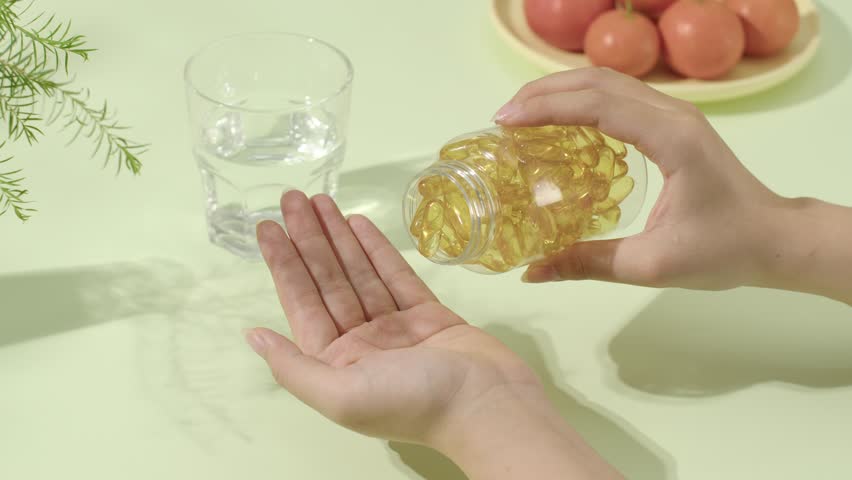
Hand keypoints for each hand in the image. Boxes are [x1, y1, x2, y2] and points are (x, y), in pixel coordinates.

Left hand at [246, 191, 622, 478]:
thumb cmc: (411, 402)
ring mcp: (395, 327)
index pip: (303, 303)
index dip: (284, 263)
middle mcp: (361, 343)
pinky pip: (395, 276)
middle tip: (292, 197)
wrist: (487, 405)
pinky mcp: (428, 315)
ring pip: (359, 273)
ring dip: (338, 237)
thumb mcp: (339, 395)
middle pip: (328, 281)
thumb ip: (292, 366)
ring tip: (320, 201)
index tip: (267, 227)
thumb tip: (252, 336)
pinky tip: (358, 224)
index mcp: (336, 363)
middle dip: (309, 239)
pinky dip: (376, 249)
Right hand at [494, 67, 790, 290]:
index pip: (597, 105)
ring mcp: (675, 114)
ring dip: (561, 90)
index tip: (504, 122)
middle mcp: (673, 114)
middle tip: (502, 117)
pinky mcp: (674, 123)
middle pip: (598, 80)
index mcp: (670, 138)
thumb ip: (588, 263)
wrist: (775, 239)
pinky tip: (559, 122)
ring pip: (608, 81)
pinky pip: (619, 96)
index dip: (545, 108)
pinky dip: (581, 99)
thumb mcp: (651, 265)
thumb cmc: (723, 250)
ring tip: (521, 113)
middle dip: (543, 92)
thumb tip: (531, 273)